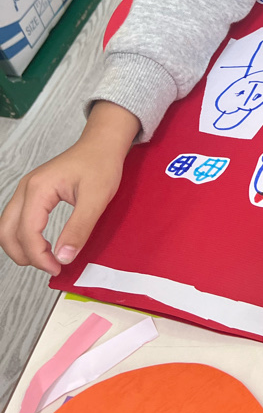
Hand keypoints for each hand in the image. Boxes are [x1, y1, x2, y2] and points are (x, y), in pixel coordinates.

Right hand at [0, 101, 138, 274]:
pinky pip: (17, 220)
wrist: (102, 144)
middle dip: (25, 255)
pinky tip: (45, 244)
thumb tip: (63, 257)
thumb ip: (79, 228)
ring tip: (47, 259)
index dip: (39, 257)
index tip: (57, 268)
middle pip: (6, 232)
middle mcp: (26, 189)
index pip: (26, 233)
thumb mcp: (97, 198)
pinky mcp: (32, 194)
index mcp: (38, 189)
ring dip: (22, 248)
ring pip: (8, 228)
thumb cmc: (100, 164)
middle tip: (51, 266)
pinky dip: (24, 237)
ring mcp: (26, 190)